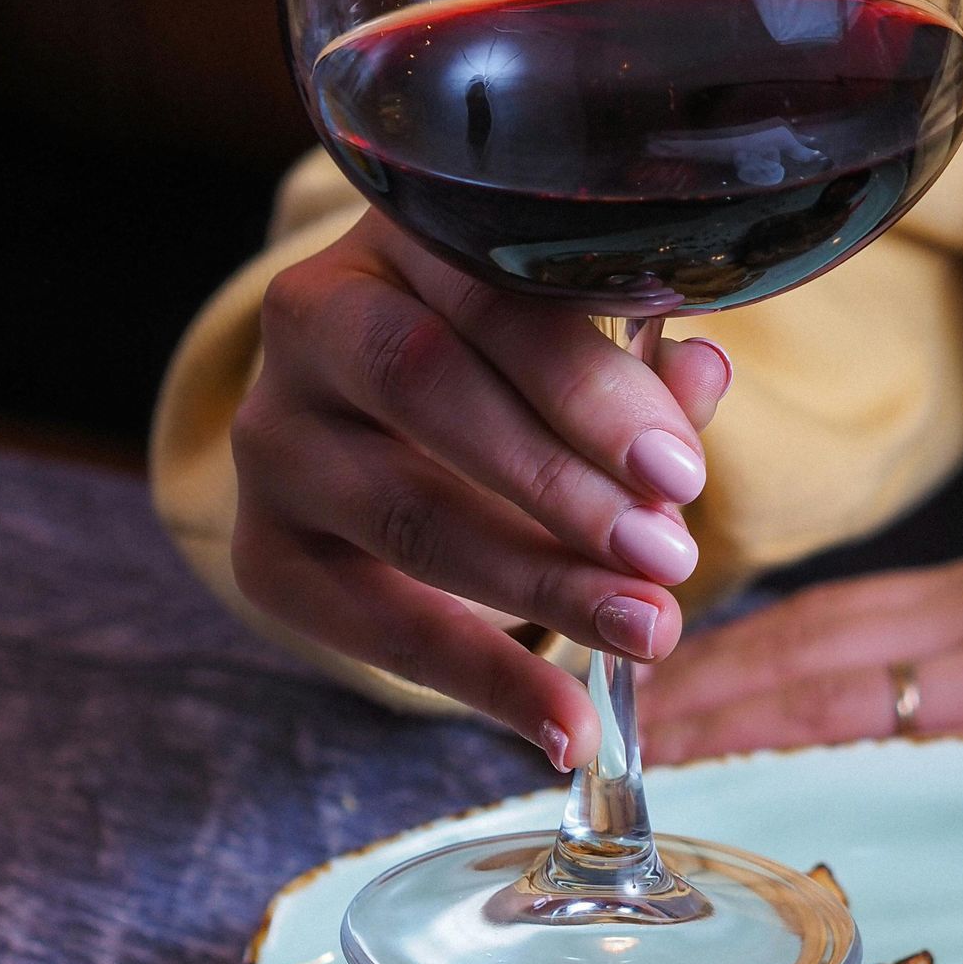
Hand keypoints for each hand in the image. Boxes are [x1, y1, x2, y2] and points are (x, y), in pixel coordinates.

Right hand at [229, 211, 731, 764]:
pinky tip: (566, 728)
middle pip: (431, 394)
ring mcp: (274, 435)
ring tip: (644, 629)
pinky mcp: (264, 548)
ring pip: (403, 513)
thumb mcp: (580, 341)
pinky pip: (372, 626)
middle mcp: (313, 320)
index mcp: (405, 236)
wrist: (390, 415)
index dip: (590, 392)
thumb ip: (639, 364)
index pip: (491, 303)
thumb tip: (698, 381)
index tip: (681, 474)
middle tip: (667, 558)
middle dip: (565, 489)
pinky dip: (483, 683)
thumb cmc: (514, 361)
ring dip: (538, 586)